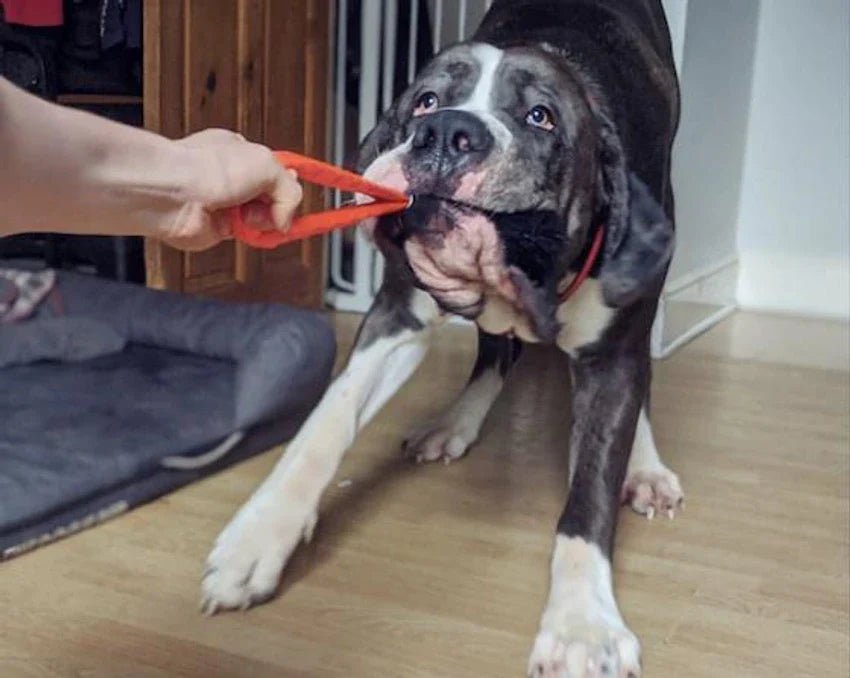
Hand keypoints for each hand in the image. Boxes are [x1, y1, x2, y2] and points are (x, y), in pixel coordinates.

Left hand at [160, 129, 302, 250]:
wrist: (174, 193)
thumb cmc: (208, 168)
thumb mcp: (267, 165)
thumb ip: (290, 189)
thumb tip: (288, 218)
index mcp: (244, 153)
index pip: (277, 170)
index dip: (291, 183)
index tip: (307, 196)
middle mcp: (235, 178)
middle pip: (274, 198)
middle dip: (279, 204)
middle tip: (275, 205)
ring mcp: (228, 204)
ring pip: (264, 220)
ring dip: (264, 220)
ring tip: (249, 212)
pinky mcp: (220, 229)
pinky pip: (249, 236)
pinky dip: (251, 234)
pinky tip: (242, 225)